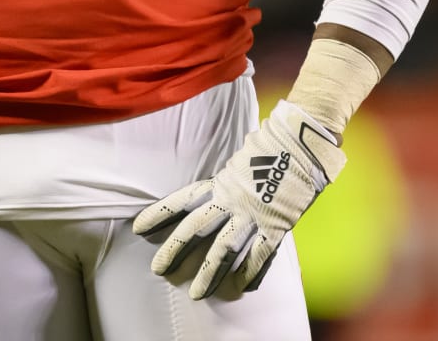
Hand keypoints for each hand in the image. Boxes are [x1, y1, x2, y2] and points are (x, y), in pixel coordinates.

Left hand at [133, 99, 343, 299]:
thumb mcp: (238, 162)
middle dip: (174, 250)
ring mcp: (253, 215)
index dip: (159, 214)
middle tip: (158, 269)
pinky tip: (240, 288)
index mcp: (219, 182)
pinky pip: (259, 255)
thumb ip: (224, 182)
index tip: (138, 228)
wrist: (299, 144)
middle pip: (195, 229)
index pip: (181, 200)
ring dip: (209, 274)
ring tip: (195, 293)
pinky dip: (249, 273)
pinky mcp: (276, 226)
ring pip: (224, 250)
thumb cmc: (269, 148)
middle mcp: (231, 200)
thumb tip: (212, 193)